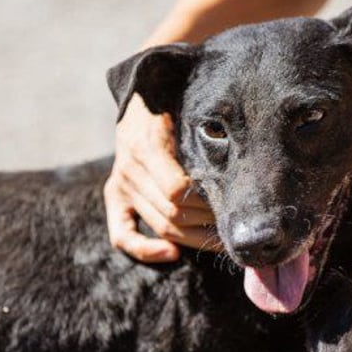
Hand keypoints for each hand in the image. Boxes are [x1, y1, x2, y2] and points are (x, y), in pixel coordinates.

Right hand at [103, 95, 219, 262]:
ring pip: (160, 226)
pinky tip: (171, 254)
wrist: (140, 97)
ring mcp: (121, 185)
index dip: (207, 204)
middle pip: (172, 213)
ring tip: (221, 240)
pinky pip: (122, 236)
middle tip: (236, 228)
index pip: (177, 191)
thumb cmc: (172, 101)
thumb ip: (203, 137)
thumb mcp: (187, 110)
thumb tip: (235, 163)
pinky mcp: (115, 196)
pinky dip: (145, 250)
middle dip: (207, 224)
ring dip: (193, 238)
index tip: (232, 205)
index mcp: (147, 146)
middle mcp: (130, 169)